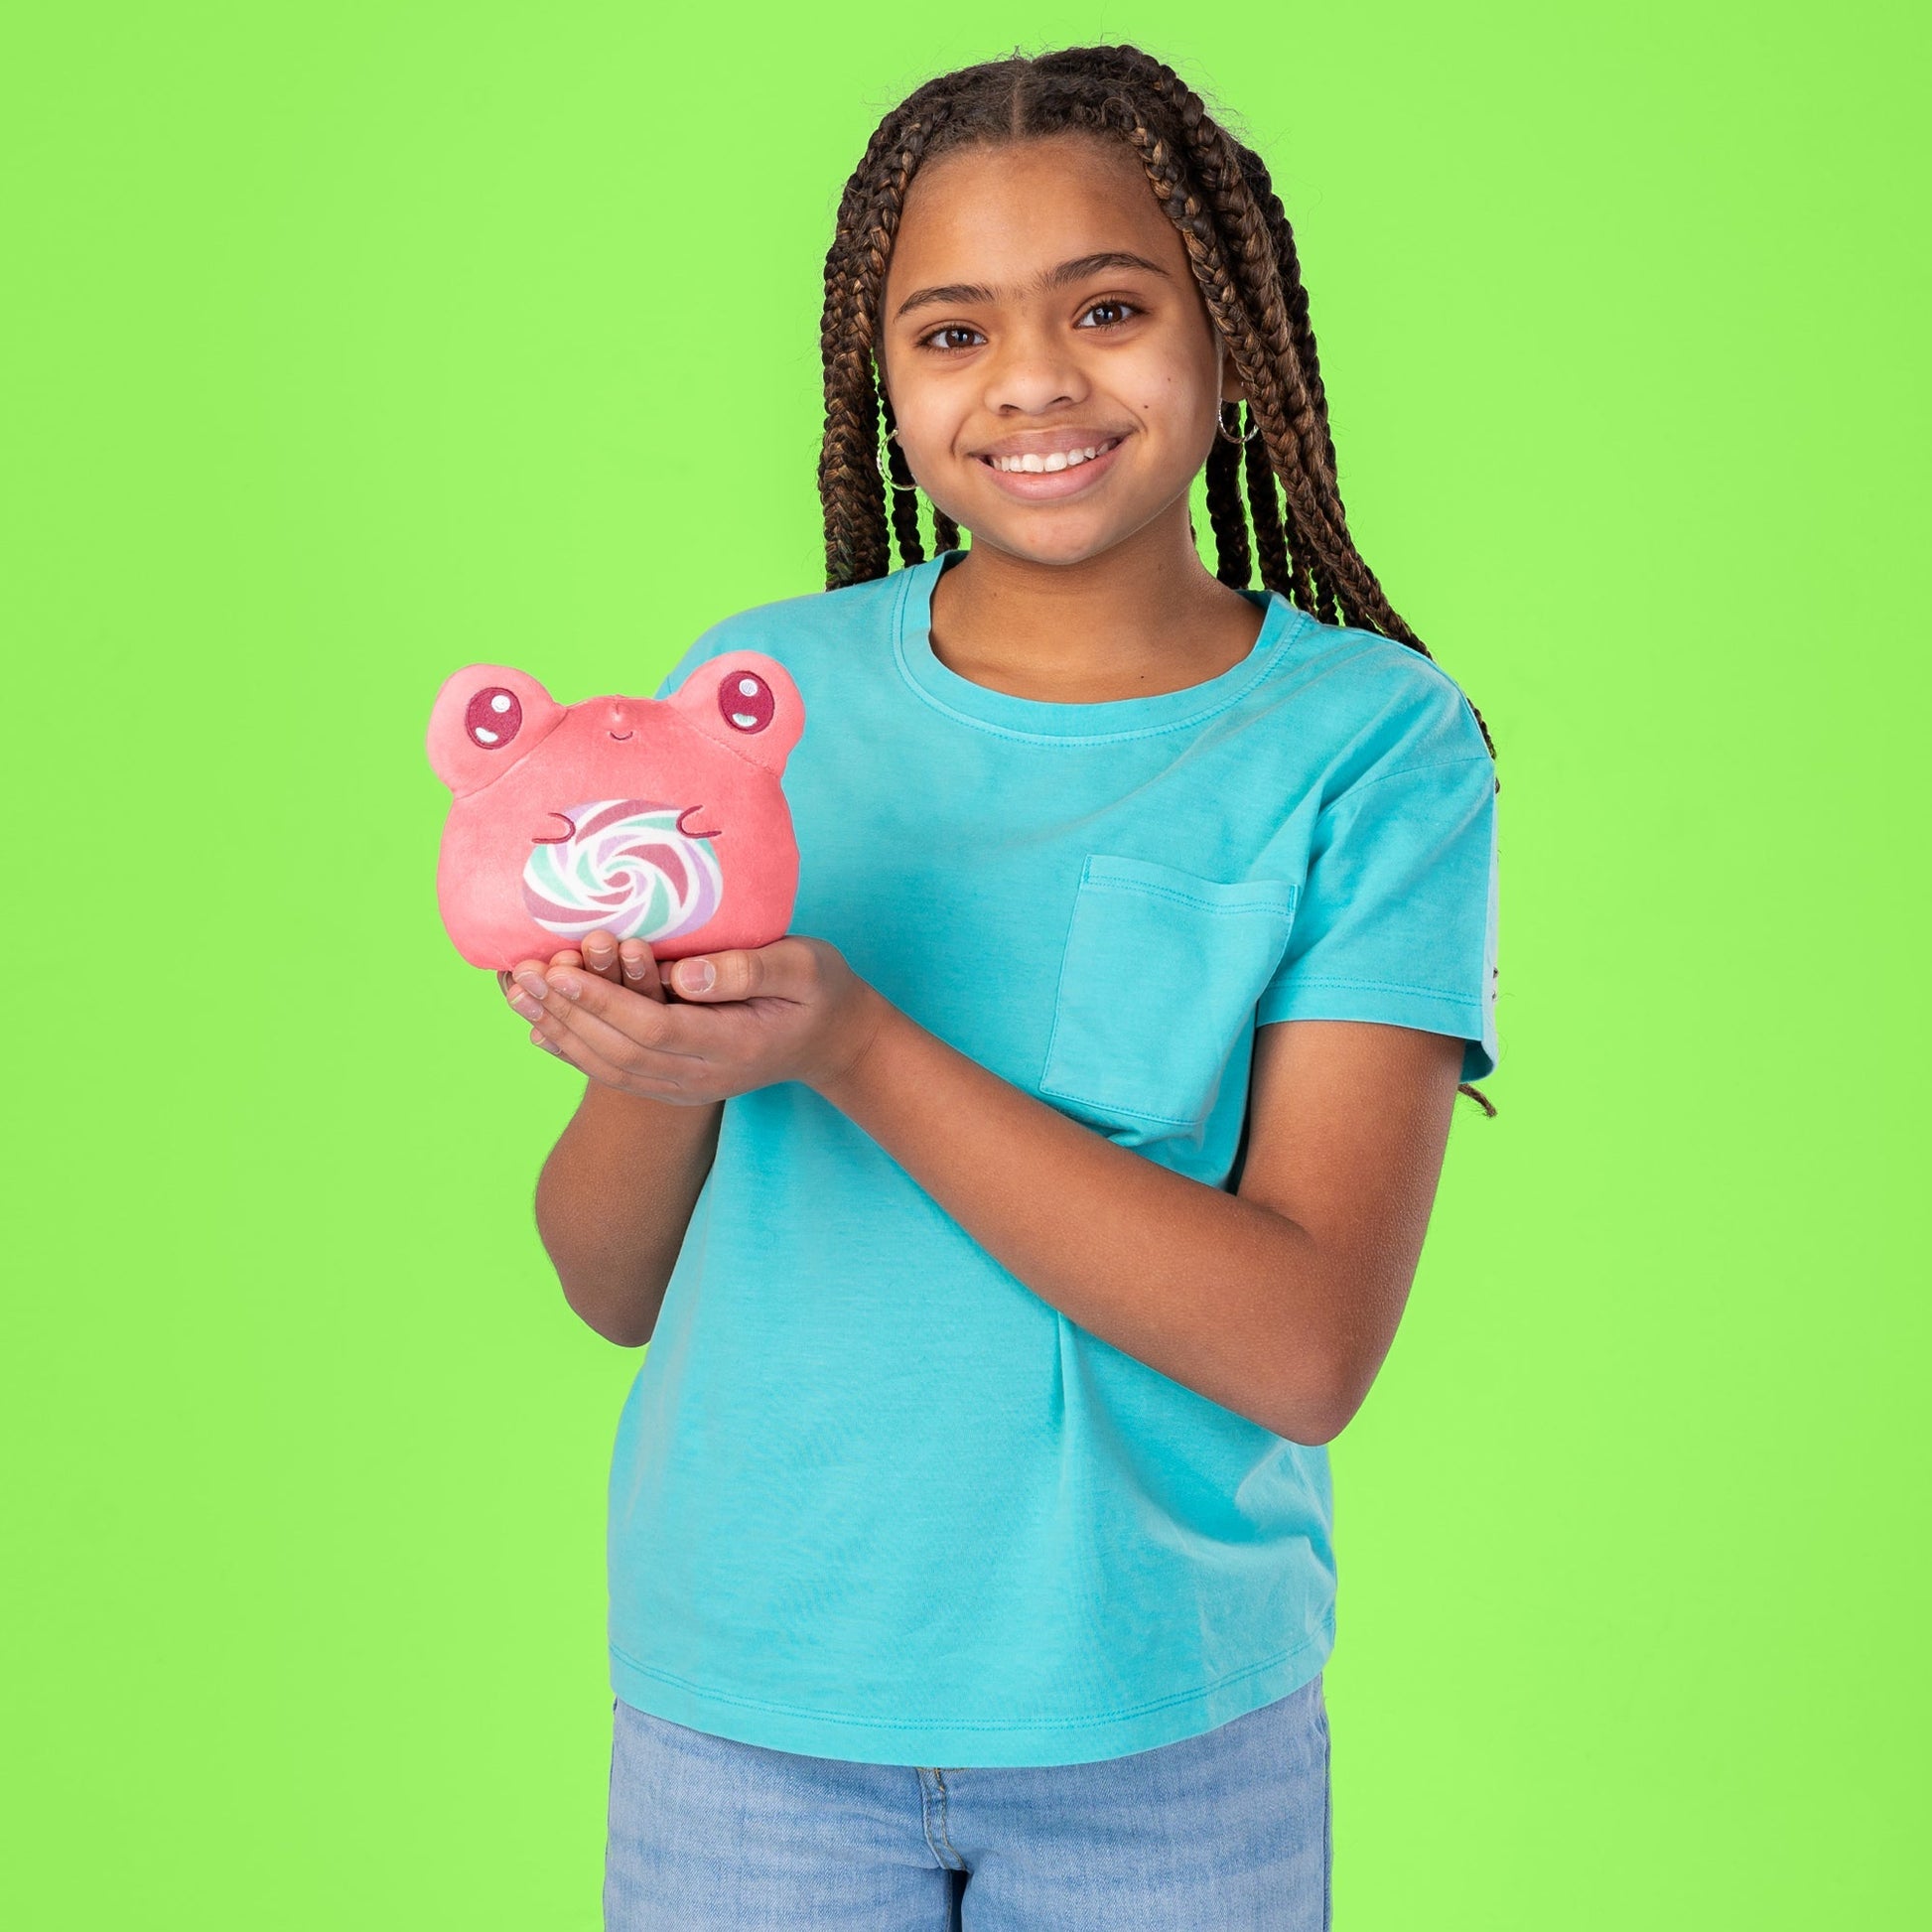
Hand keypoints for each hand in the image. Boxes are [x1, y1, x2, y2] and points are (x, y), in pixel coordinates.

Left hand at [496, 929, 885, 1103]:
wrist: (832, 1041)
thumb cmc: (819, 990)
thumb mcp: (803, 967)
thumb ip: (748, 970)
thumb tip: (682, 974)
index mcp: (734, 1043)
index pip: (654, 1029)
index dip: (604, 1003)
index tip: (563, 970)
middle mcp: (704, 1075)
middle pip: (620, 1053)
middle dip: (567, 1014)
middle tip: (523, 975)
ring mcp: (687, 1086)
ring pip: (610, 1068)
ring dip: (561, 1032)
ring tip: (518, 993)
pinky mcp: (675, 1083)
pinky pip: (615, 1073)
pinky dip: (572, 1051)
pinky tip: (538, 1026)